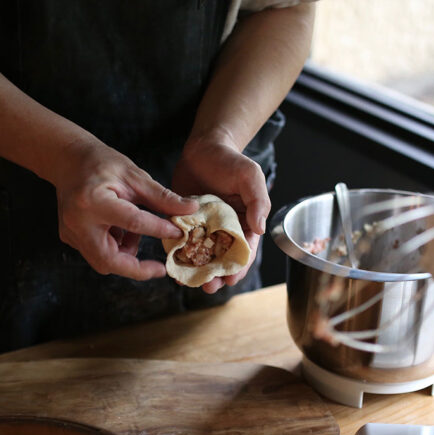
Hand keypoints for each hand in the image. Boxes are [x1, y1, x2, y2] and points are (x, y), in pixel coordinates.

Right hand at [53, 138, 195, 279]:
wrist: (67, 161)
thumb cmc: (101, 164)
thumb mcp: (134, 176)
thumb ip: (162, 197)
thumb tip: (191, 209)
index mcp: (93, 201)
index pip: (133, 222)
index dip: (158, 229)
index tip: (177, 233)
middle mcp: (77, 222)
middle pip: (109, 260)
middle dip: (137, 269)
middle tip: (160, 268)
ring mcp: (70, 233)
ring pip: (103, 262)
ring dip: (126, 256)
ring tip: (134, 235)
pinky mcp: (70, 239)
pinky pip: (97, 254)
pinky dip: (115, 249)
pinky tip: (120, 232)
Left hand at [172, 132, 269, 293]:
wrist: (203, 147)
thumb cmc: (230, 160)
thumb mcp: (250, 176)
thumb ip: (257, 201)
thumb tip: (259, 228)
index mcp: (245, 222)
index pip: (244, 250)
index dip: (238, 266)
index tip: (231, 278)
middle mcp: (225, 229)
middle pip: (222, 259)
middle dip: (216, 275)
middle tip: (208, 287)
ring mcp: (204, 228)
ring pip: (202, 256)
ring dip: (197, 271)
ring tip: (189, 282)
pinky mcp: (185, 222)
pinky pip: (182, 243)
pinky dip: (179, 255)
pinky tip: (173, 266)